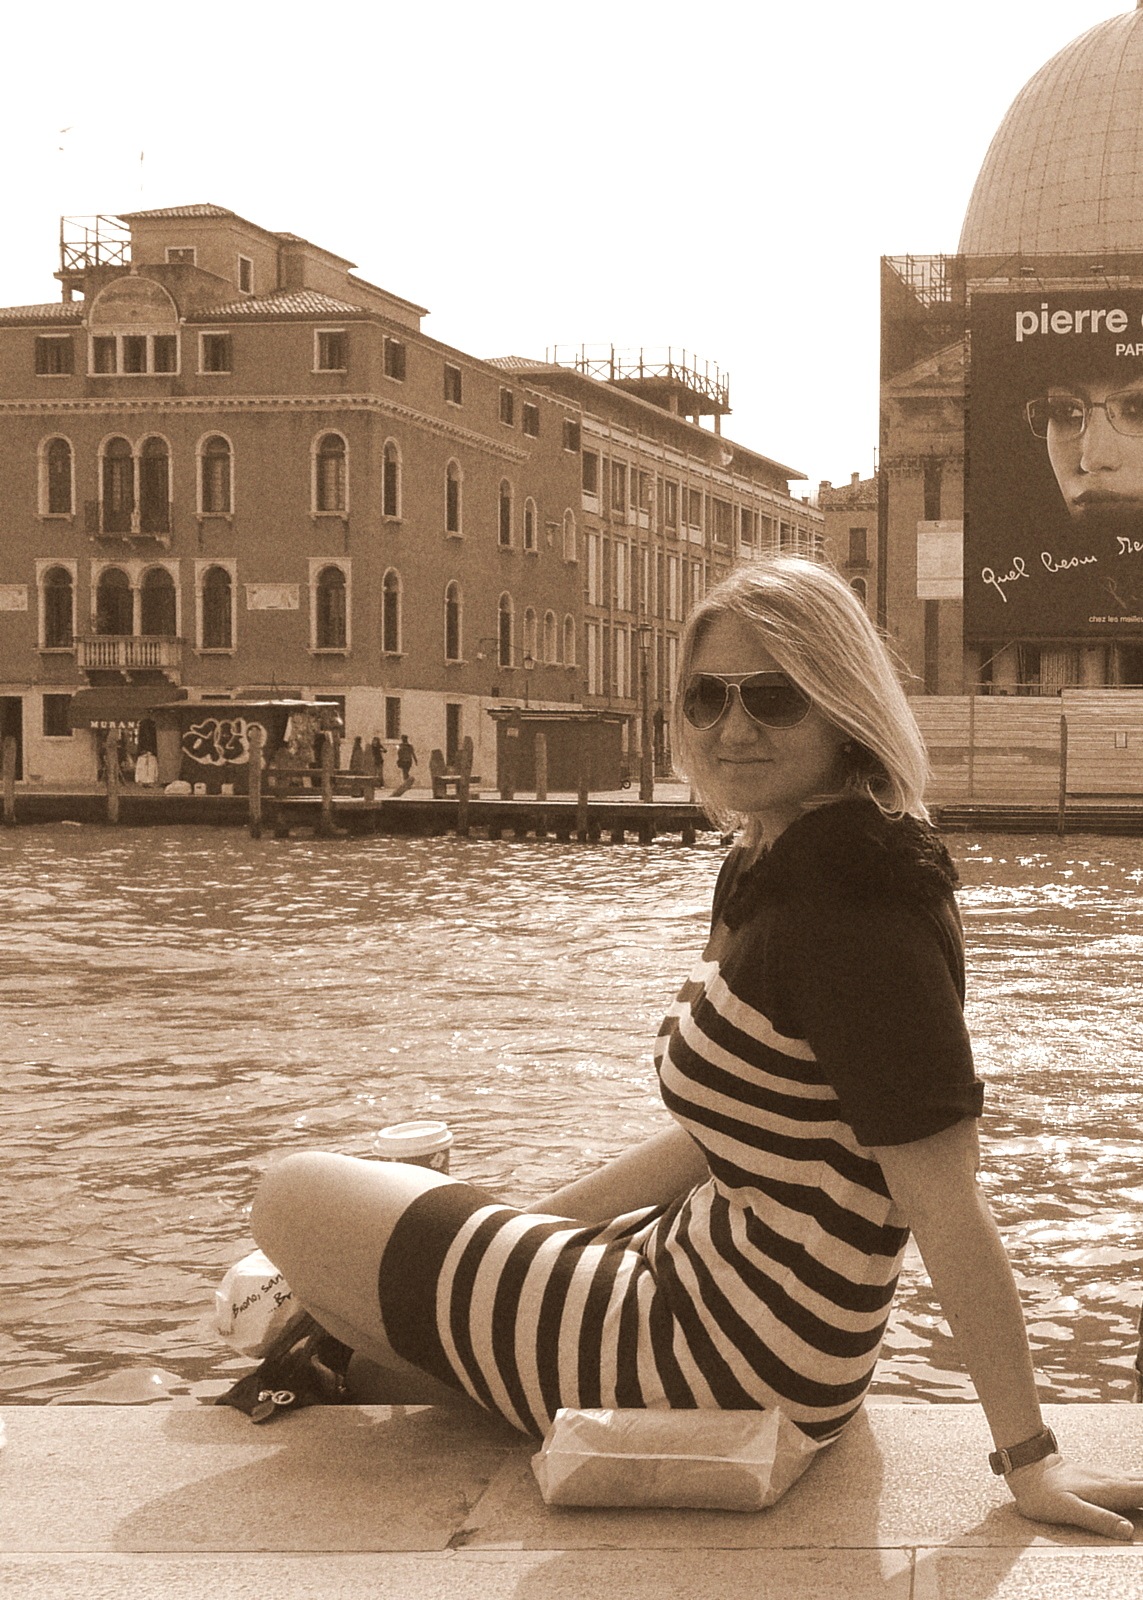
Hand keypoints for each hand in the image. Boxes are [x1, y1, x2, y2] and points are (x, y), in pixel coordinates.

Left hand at [1006, 1454, 1142, 1539]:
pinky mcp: (1103, 1476)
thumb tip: (1128, 1531)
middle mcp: (1114, 1480)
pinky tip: (1141, 1488)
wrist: (1028, 1467)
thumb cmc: (1045, 1493)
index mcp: (1111, 1490)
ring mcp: (1109, 1476)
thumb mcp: (1068, 1510)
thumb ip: (1098, 1519)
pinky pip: (1132, 1479)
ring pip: (1140, 1480)